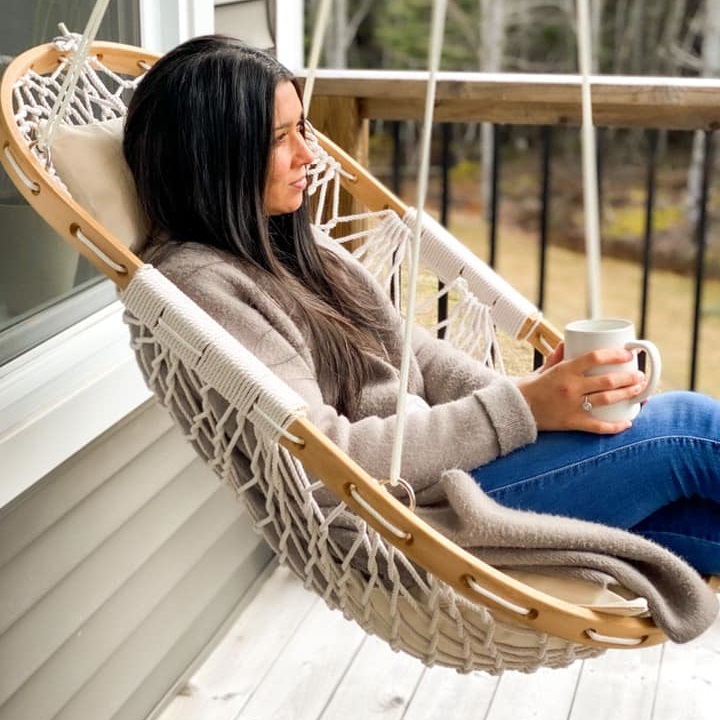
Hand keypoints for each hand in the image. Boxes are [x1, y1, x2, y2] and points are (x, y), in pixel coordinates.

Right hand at [515, 342, 646, 433]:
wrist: (515, 409)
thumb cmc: (530, 387)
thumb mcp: (543, 369)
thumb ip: (556, 356)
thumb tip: (566, 341)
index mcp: (564, 370)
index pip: (595, 357)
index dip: (615, 355)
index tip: (628, 355)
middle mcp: (570, 387)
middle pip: (607, 380)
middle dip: (628, 377)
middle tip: (639, 376)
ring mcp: (572, 405)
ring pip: (607, 399)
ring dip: (627, 394)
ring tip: (638, 390)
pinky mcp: (571, 422)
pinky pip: (597, 426)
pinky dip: (615, 426)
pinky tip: (628, 422)